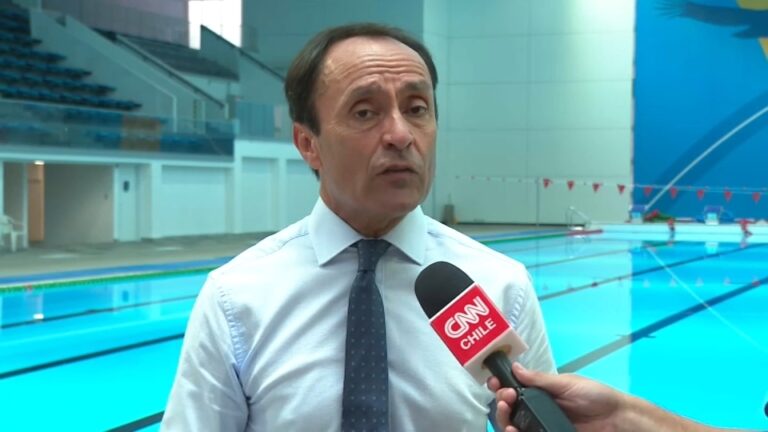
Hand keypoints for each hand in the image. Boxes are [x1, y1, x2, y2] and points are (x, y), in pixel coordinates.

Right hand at [486, 362, 622, 431]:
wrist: (617, 420)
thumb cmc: (595, 396)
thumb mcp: (567, 383)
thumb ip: (540, 379)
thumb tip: (515, 368)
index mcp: (541, 392)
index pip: (515, 389)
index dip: (502, 386)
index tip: (495, 382)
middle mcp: (538, 409)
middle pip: (510, 408)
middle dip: (502, 402)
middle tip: (506, 398)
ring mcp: (542, 425)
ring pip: (515, 425)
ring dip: (505, 420)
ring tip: (508, 418)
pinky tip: (514, 431)